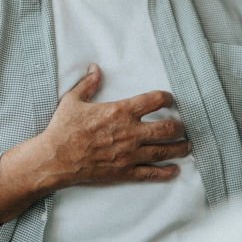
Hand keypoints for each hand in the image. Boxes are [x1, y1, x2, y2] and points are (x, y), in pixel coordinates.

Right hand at [0, 64, 189, 228]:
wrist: (55, 159)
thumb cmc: (63, 129)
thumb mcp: (73, 100)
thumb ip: (88, 84)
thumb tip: (94, 69)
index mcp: (120, 112)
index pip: (154, 101)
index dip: (167, 98)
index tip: (170, 100)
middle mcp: (130, 132)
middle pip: (167, 128)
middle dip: (179, 126)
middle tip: (182, 126)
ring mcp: (130, 154)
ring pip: (164, 151)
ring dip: (179, 148)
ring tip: (187, 146)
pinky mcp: (125, 172)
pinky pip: (151, 173)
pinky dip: (166, 172)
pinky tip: (174, 170)